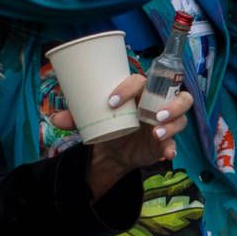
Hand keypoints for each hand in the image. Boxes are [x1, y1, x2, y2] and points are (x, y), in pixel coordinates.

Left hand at [82, 74, 189, 191]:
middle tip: (152, 114)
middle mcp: (157, 102)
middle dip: (170, 103)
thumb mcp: (92, 120)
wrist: (113, 151)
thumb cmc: (108, 125)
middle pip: (177, 94)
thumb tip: (54, 118)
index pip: (140, 81)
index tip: (111, 102)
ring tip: (156, 132)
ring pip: (181, 116)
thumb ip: (76, 117)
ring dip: (173, 123)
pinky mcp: (166, 140)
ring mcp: (165, 121)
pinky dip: (171, 147)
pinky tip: (167, 154)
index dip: (128, 88)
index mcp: (139, 91)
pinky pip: (174, 142)